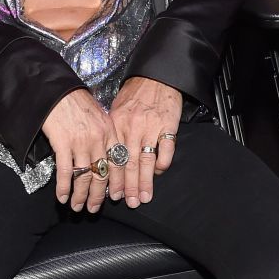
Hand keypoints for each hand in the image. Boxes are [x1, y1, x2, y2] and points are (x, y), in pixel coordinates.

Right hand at [41, 89, 117, 212]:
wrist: (57, 90)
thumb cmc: (76, 101)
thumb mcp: (99, 115)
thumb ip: (104, 134)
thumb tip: (105, 154)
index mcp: (110, 133)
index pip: (118, 163)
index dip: (117, 183)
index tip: (116, 197)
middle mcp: (98, 140)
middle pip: (102, 174)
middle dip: (98, 195)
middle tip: (93, 209)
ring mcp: (81, 142)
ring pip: (84, 177)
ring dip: (81, 195)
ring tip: (77, 207)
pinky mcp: (63, 143)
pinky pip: (66, 171)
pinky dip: (64, 187)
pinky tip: (62, 197)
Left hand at [107, 76, 183, 207]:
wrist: (157, 75)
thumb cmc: (136, 93)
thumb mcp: (117, 109)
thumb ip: (114, 132)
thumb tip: (111, 157)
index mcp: (117, 125)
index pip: (114, 158)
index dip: (113, 179)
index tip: (113, 194)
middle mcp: (132, 128)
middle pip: (128, 164)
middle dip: (128, 187)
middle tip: (129, 203)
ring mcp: (151, 127)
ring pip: (146, 161)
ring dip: (145, 182)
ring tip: (144, 197)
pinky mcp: (168, 125)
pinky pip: (166, 148)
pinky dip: (162, 162)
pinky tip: (158, 172)